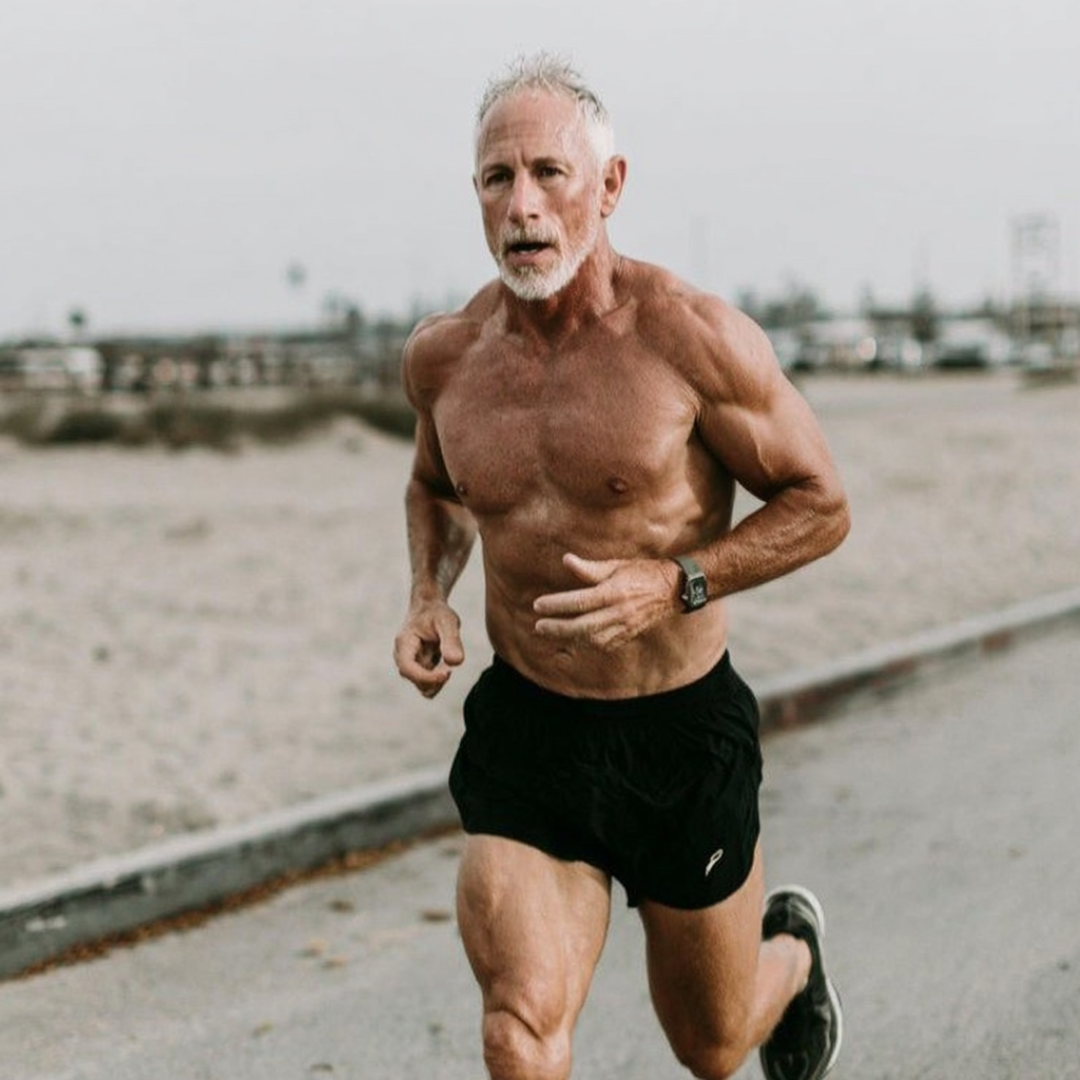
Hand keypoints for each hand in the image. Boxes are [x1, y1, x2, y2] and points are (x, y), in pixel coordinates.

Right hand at [394, 599, 464, 697]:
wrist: (430, 608)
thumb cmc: (437, 613)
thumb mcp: (448, 621)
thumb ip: (452, 640)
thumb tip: (455, 662)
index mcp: (404, 643)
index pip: (408, 669)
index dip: (426, 676)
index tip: (448, 672)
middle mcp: (402, 656)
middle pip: (415, 680)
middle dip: (436, 679)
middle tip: (452, 666)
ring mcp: (409, 664)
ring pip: (422, 686)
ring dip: (438, 682)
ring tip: (449, 665)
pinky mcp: (417, 668)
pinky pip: (428, 684)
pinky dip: (439, 680)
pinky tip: (447, 666)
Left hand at [532, 553, 680, 650]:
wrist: (672, 589)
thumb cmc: (641, 572)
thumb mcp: (616, 565)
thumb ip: (590, 568)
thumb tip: (566, 560)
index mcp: (615, 592)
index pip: (579, 602)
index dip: (556, 605)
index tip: (538, 605)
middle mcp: (619, 613)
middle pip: (582, 626)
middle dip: (557, 628)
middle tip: (539, 626)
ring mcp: (625, 627)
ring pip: (592, 640)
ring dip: (569, 638)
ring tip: (551, 632)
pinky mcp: (628, 635)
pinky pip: (604, 645)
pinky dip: (587, 643)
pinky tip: (574, 639)